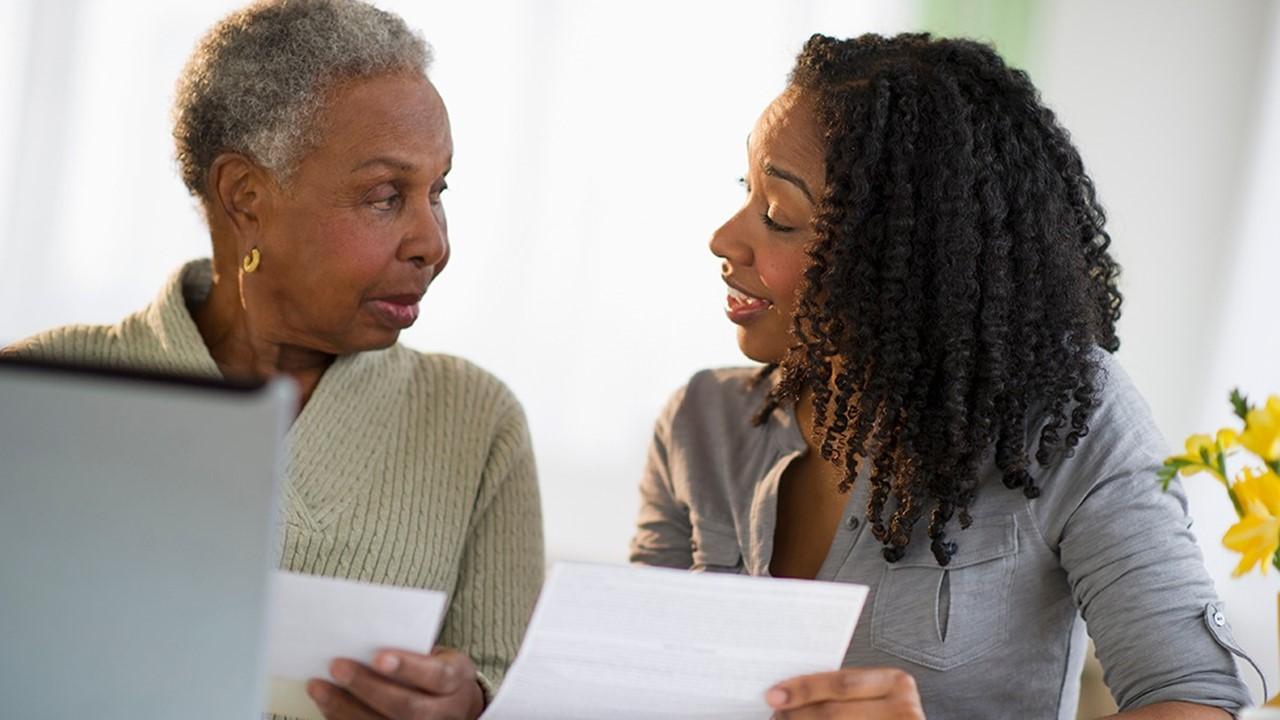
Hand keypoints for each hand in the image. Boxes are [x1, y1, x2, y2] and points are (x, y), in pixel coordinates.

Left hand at [306, 646, 484, 719]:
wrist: (456, 706)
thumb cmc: (438, 672)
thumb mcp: (439, 656)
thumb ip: (413, 650)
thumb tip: (366, 638)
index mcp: (456, 682)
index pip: (436, 676)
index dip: (408, 668)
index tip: (379, 657)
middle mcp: (444, 713)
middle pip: (406, 707)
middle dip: (368, 687)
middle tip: (337, 667)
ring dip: (344, 707)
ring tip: (319, 687)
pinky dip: (343, 719)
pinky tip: (326, 705)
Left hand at [766, 667, 924, 718]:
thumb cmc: (883, 712)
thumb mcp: (869, 695)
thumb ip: (841, 691)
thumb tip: (788, 691)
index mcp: (895, 682)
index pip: (841, 683)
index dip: (804, 689)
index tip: (774, 695)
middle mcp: (903, 708)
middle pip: (835, 712)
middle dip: (798, 714)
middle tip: (775, 715)